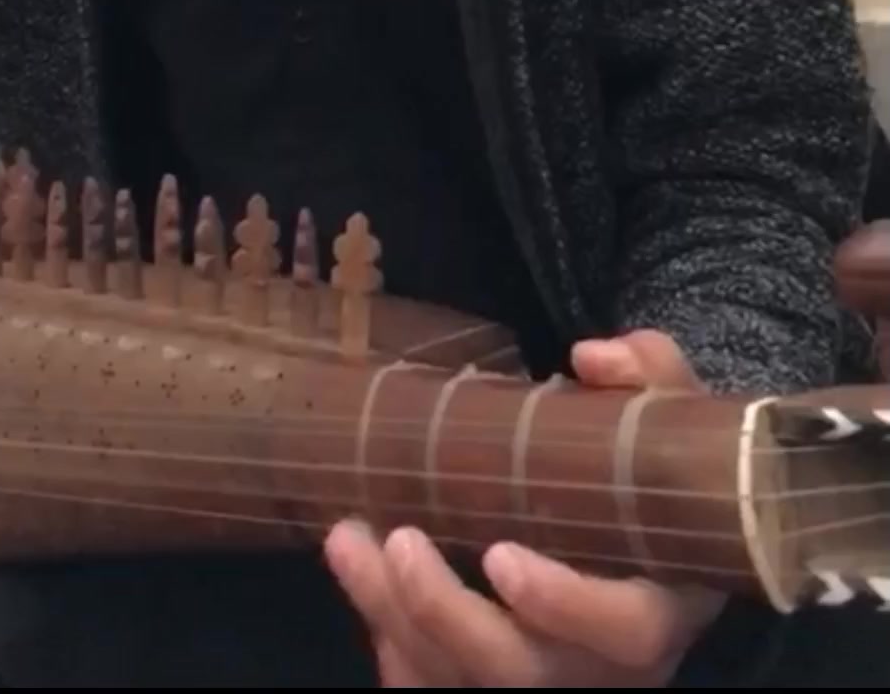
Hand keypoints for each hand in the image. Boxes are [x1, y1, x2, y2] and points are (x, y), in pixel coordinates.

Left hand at [324, 329, 722, 687]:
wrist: (645, 531)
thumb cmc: (651, 474)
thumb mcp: (671, 417)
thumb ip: (647, 375)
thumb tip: (589, 358)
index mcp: (654, 608)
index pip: (622, 632)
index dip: (562, 604)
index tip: (499, 555)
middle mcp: (595, 664)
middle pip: (516, 669)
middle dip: (444, 612)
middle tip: (399, 540)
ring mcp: (540, 679)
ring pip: (456, 678)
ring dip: (391, 615)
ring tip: (348, 539)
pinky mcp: (486, 680)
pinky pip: (427, 683)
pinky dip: (388, 640)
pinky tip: (360, 577)